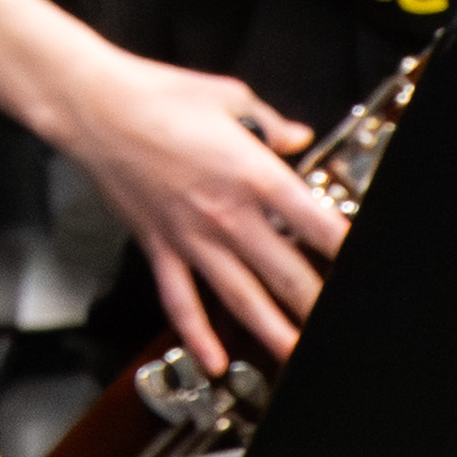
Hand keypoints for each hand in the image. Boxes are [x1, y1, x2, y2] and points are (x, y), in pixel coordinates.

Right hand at [70, 52, 332, 373]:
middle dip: (317, 306)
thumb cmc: (158, 95)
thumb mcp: (230, 97)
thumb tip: (297, 137)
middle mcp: (228, 215)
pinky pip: (181, 301)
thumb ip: (271, 124)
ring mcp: (193, 237)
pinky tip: (214, 362)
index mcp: (255, 174)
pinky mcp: (161, 247)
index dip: (346, 249)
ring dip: (274, 333)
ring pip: (243, 298)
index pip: (318, 223)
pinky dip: (197, 336)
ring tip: (297, 358)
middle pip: (288, 274)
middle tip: (338, 327)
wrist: (95, 105)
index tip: (362, 265)